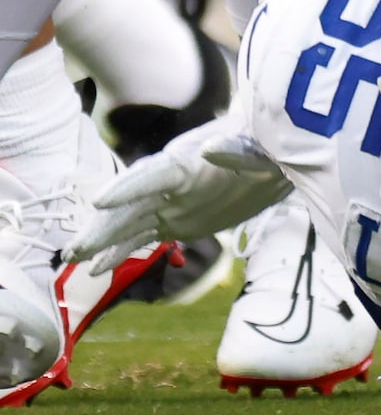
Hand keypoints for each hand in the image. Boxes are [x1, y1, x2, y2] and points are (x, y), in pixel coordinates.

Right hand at [72, 118, 286, 275]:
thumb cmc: (265, 145)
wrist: (272, 152)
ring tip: (73, 259)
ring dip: (102, 240)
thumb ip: (234, 150)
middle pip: (131, 204)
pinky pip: (141, 236)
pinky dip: (119, 251)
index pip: (155, 173)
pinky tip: (96, 269)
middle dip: (103, 225)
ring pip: (129, 223)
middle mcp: (171, 183)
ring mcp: (169, 203)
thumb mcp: (258, 147)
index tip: (100, 200)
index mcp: (189, 160)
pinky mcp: (174, 221)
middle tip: (75, 250)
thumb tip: (211, 148)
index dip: (129, 187)